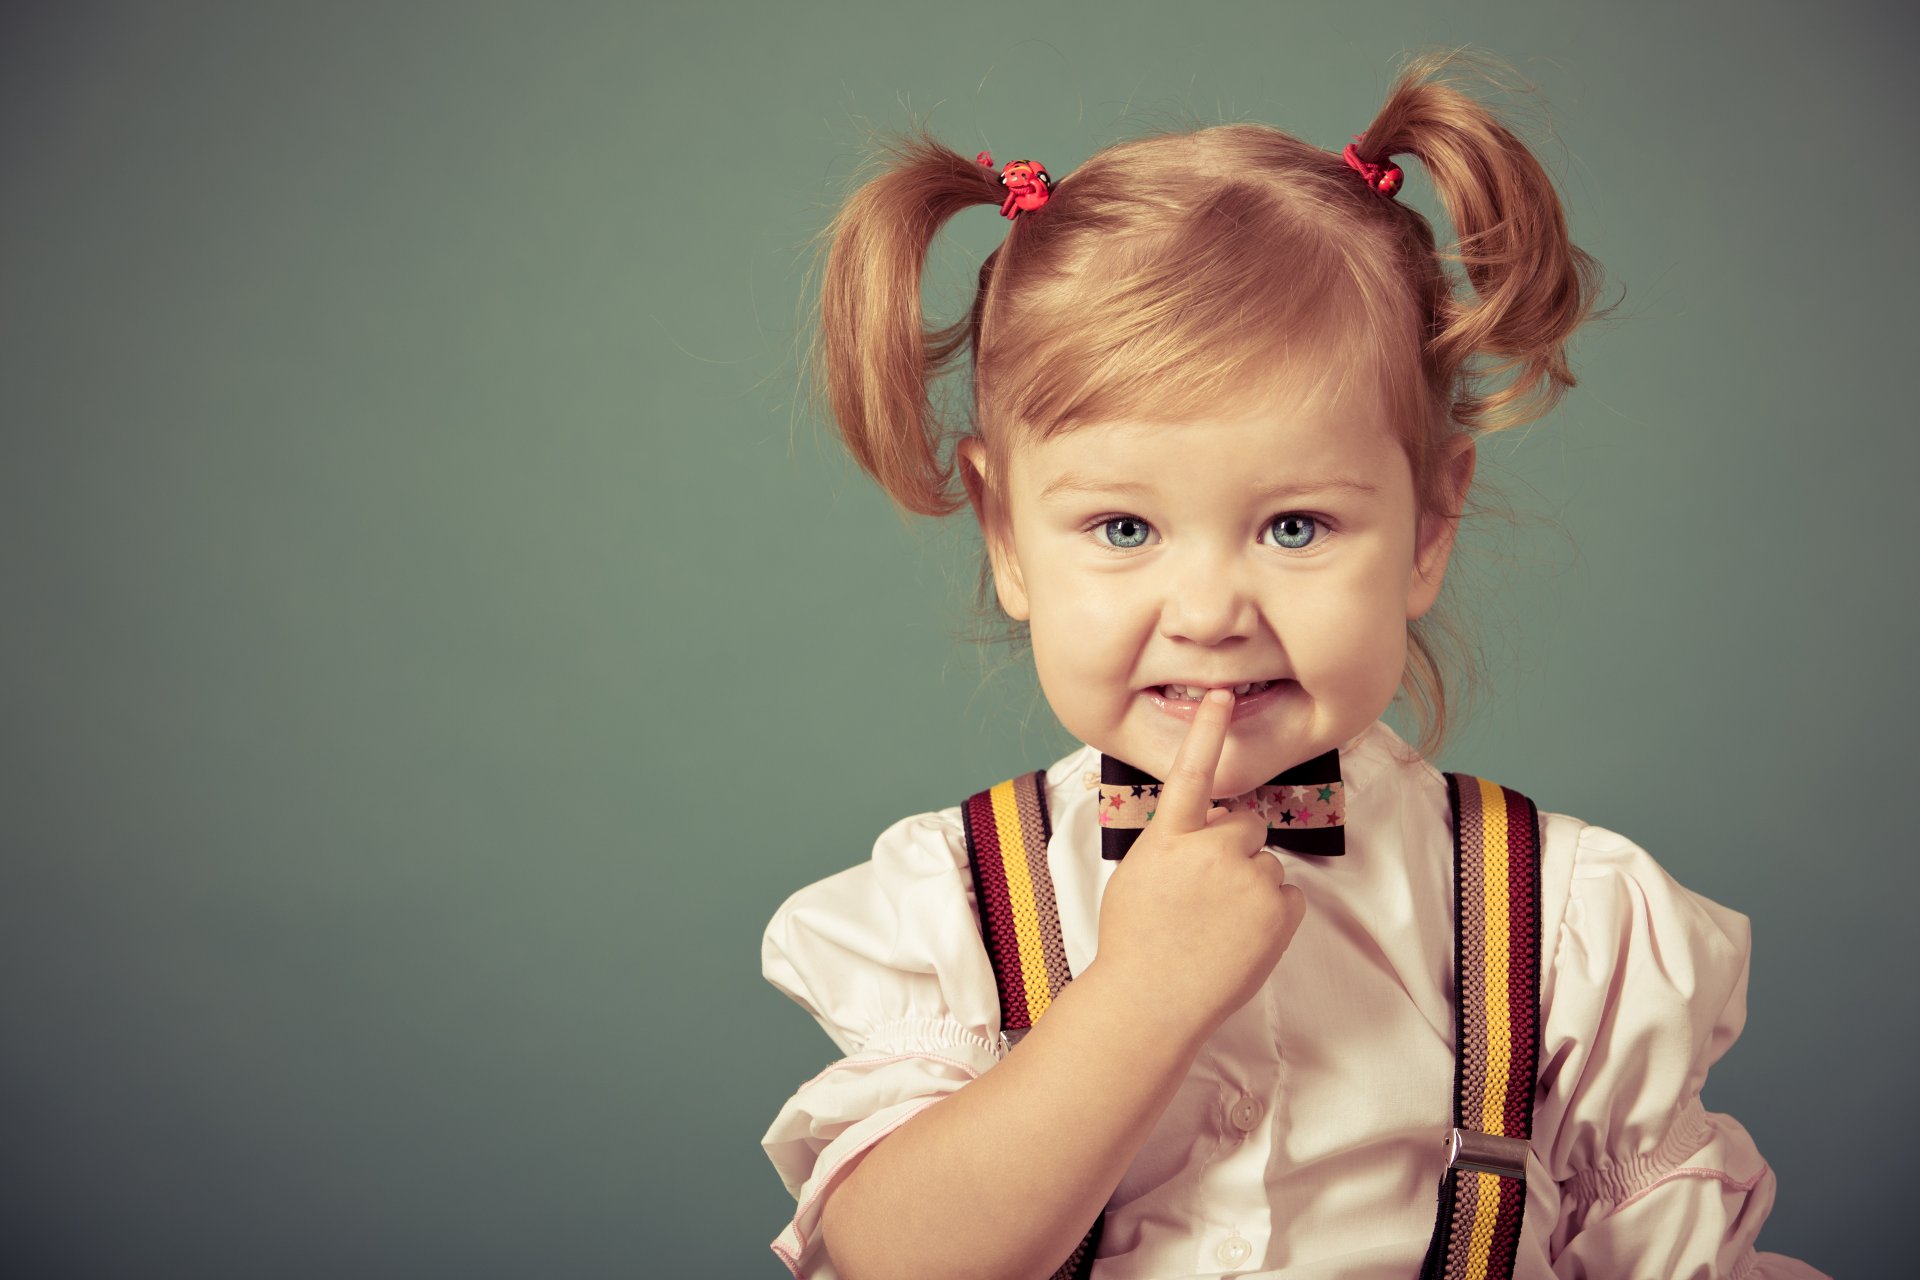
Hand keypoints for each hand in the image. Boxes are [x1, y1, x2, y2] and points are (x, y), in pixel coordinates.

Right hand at [1091, 689, 1308, 1037]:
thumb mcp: (1140, 876)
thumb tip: (1208, 834)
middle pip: (1246, 824)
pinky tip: (1238, 941)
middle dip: (1236, 848)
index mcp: (1169, 838)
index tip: (1221, 695)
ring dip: (1250, 887)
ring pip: (1265, 865)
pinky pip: (1286, 898)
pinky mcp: (1278, 910)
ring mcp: (1249, 879)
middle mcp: (1212, 849)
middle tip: (1207, 892)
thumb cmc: (1136, 943)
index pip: (1192, 771)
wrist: (1150, 1003)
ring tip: (1215, 927)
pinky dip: (1269, 917)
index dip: (1207, 731)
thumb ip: (1174, 845)